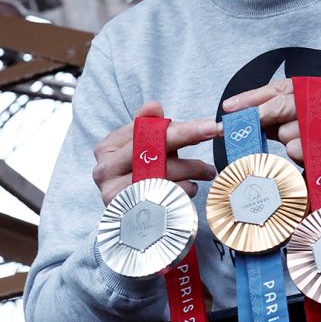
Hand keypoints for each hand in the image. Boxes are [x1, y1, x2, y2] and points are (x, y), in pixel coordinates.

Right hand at [91, 102, 220, 205]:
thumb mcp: (140, 145)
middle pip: (153, 151)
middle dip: (188, 139)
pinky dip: (184, 190)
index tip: (208, 125)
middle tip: (214, 133)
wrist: (127, 214)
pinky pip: (166, 197)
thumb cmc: (138, 171)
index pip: (146, 132)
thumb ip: (148, 126)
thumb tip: (154, 107)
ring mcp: (114, 194)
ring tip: (207, 170)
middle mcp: (106, 170)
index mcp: (107, 148)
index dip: (179, 128)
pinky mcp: (129, 212)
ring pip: (164, 175)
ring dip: (192, 169)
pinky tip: (191, 186)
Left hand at [222, 78, 320, 207]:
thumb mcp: (313, 125)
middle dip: (256, 118)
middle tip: (234, 127)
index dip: (253, 96)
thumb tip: (246, 114)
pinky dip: (298, 159)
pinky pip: (299, 149)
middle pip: (282, 104)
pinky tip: (314, 162)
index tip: (230, 106)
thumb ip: (285, 117)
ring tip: (309, 152)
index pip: (284, 86)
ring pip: (287, 131)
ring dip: (287, 146)